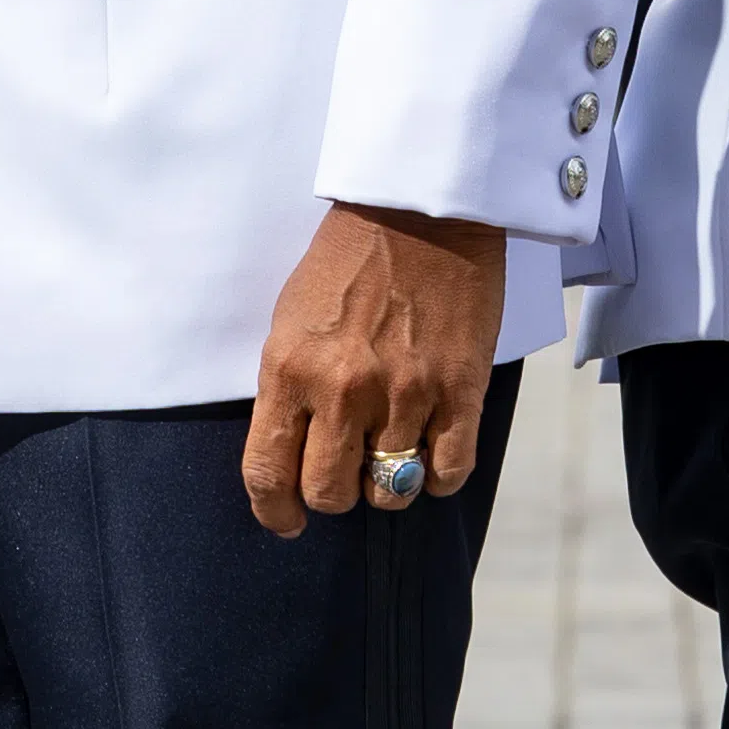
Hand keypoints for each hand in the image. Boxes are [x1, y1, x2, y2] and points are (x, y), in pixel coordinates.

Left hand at [243, 201, 505, 537]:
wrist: (420, 208)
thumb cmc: (348, 260)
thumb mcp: (290, 319)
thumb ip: (288, 389)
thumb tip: (292, 454)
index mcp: (290, 369)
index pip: (268, 473)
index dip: (276, 512)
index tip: (287, 520)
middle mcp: (343, 389)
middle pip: (330, 494)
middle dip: (334, 494)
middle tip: (345, 471)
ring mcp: (405, 392)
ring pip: (390, 491)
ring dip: (387, 485)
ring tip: (390, 457)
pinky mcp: (460, 389)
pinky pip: (448, 472)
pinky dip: (437, 476)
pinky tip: (430, 453)